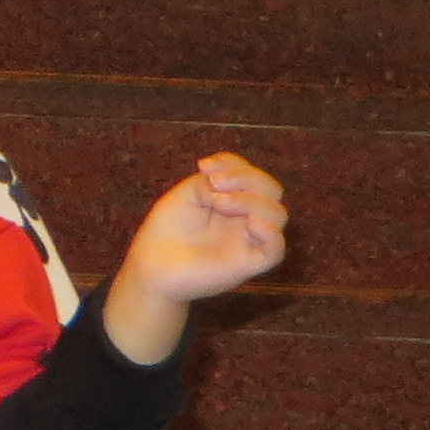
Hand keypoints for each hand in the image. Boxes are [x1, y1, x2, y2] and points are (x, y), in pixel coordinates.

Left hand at [104, 153, 288, 363]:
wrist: (151, 265)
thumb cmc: (167, 230)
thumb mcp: (186, 195)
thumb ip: (209, 181)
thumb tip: (223, 183)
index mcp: (235, 201)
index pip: (253, 175)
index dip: (234, 164)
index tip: (203, 166)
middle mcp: (246, 219)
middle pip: (272, 190)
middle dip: (245, 178)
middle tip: (213, 183)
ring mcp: (249, 241)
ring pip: (277, 215)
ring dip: (250, 200)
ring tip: (217, 202)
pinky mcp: (248, 264)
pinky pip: (275, 250)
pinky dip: (269, 232)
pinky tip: (249, 223)